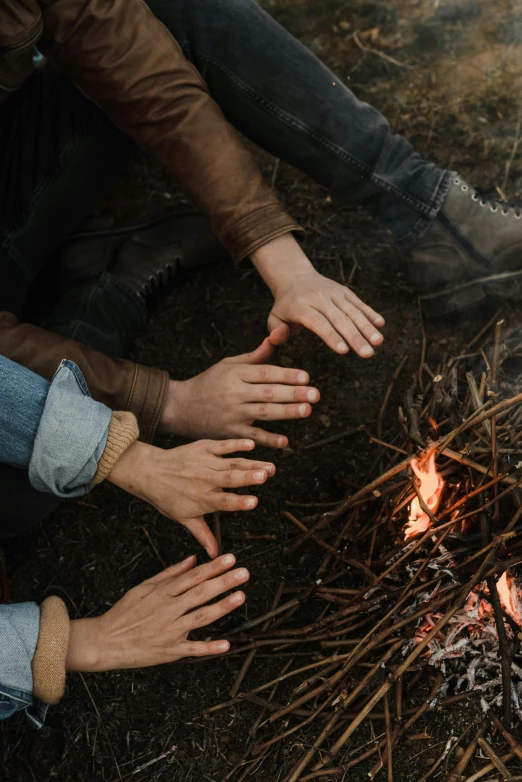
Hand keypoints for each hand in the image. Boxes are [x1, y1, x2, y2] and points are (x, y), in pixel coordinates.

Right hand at [65, 554, 247, 670]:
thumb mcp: (143, 587)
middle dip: (223, 582)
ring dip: (222, 607)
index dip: (212, 567)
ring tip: (241, 596)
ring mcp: (170, 631)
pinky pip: (192, 650)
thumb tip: (192, 559)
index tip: (230, 558)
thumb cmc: (124, 613)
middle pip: (200, 593)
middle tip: (244, 572)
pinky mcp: (170, 651)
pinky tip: (226, 644)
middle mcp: (168, 610)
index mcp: (162, 593)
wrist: (104, 641)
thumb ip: (169, 573)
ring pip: (200, 617)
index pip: (192, 576)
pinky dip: (209, 648)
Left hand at [108, 438, 273, 556]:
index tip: (254, 502)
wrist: (150, 471)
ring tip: (269, 466)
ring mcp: (205, 462)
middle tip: (266, 475)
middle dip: (249, 476)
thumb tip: (215, 554)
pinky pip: (222, 445)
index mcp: (202, 498)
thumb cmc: (167, 496)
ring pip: (232, 462)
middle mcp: (205, 479)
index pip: (223, 502)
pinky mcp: (203, 447)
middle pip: (230, 478)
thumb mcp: (184, 518)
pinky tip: (251, 444)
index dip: (239, 502)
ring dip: (251, 463)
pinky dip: (236, 444)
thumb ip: (202, 534)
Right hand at [159, 334, 319, 447]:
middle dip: (293, 393)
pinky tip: (285, 442)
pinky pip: (252, 436)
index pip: (265, 373)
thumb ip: (255, 356)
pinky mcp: (230, 432)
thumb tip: (276, 336)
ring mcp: (233, 414)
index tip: (306, 377)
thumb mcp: (228, 365)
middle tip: (315, 394)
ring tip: (307, 410)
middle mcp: (235, 393)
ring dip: (286, 412)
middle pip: (268, 392)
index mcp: (236, 373)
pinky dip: (268, 440)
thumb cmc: (209, 383)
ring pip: (263, 413)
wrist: (181, 407)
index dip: (286, 375)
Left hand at [251, 234, 384, 357]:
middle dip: (355, 337)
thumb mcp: (274, 318)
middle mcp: (319, 298)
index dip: (332, 336)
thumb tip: (278, 338)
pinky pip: (358, 303)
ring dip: (367, 327)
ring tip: (378, 342)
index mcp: (301, 307)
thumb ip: (276, 331)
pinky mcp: (344, 291)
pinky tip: (380, 324)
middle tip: (367, 354)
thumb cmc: (285, 306)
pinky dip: (370, 313)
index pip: (319, 323)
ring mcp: (334, 293)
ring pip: (352, 311)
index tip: (344, 351)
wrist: (295, 277)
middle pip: (340, 319)